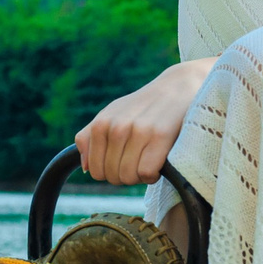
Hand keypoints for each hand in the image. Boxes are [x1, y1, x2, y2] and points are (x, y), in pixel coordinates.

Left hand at [75, 58, 212, 185]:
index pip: (95, 170)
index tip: (123, 162)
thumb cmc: (143, 106)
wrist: (178, 86)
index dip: (110, 172)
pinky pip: (147, 173)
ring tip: (149, 161)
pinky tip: (159, 163)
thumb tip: (84, 167)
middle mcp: (117, 127)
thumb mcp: (113, 114)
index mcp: (101, 123)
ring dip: (140, 176)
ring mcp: (138, 131)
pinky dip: (153, 175)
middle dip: (125, 175)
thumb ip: (91, 137)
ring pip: (128, 176)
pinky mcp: (160, 136)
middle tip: (139, 161)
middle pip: (112, 176)